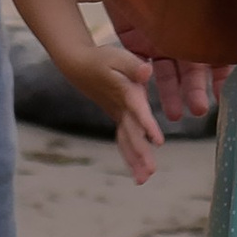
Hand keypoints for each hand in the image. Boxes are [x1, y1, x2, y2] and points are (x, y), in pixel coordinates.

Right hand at [82, 47, 163, 186]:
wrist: (78, 65)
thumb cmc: (101, 58)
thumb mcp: (118, 56)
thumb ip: (133, 65)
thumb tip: (146, 71)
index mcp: (125, 94)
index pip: (137, 112)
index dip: (147, 125)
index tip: (158, 142)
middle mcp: (121, 109)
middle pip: (131, 134)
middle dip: (140, 154)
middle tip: (149, 173)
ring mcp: (118, 115)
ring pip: (126, 141)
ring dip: (134, 161)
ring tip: (142, 180)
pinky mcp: (118, 116)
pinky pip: (124, 140)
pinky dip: (130, 155)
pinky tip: (138, 171)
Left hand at [104, 7, 225, 128]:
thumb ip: (226, 6)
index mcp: (203, 22)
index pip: (219, 54)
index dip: (223, 75)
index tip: (226, 94)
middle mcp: (183, 32)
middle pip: (193, 68)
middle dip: (196, 89)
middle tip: (200, 110)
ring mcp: (158, 38)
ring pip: (168, 73)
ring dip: (173, 94)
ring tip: (175, 116)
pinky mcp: (135, 41)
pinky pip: (141, 67)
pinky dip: (145, 84)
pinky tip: (147, 101)